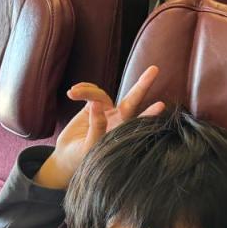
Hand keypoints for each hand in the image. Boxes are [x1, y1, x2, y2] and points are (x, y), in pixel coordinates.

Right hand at [35, 65, 164, 188]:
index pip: (137, 123)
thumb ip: (96, 126)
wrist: (65, 157)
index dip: (148, 114)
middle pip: (132, 101)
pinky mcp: (92, 105)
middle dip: (142, 85)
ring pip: (101, 94)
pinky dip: (83, 90)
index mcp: (120, 134)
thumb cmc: (80, 158)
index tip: (161, 105)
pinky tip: (71, 93)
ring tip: (71, 93)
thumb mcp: (88, 146)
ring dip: (87, 91)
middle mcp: (117, 121)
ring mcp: (105, 111)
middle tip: (154, 69)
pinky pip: (91, 91)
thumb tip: (97, 104)